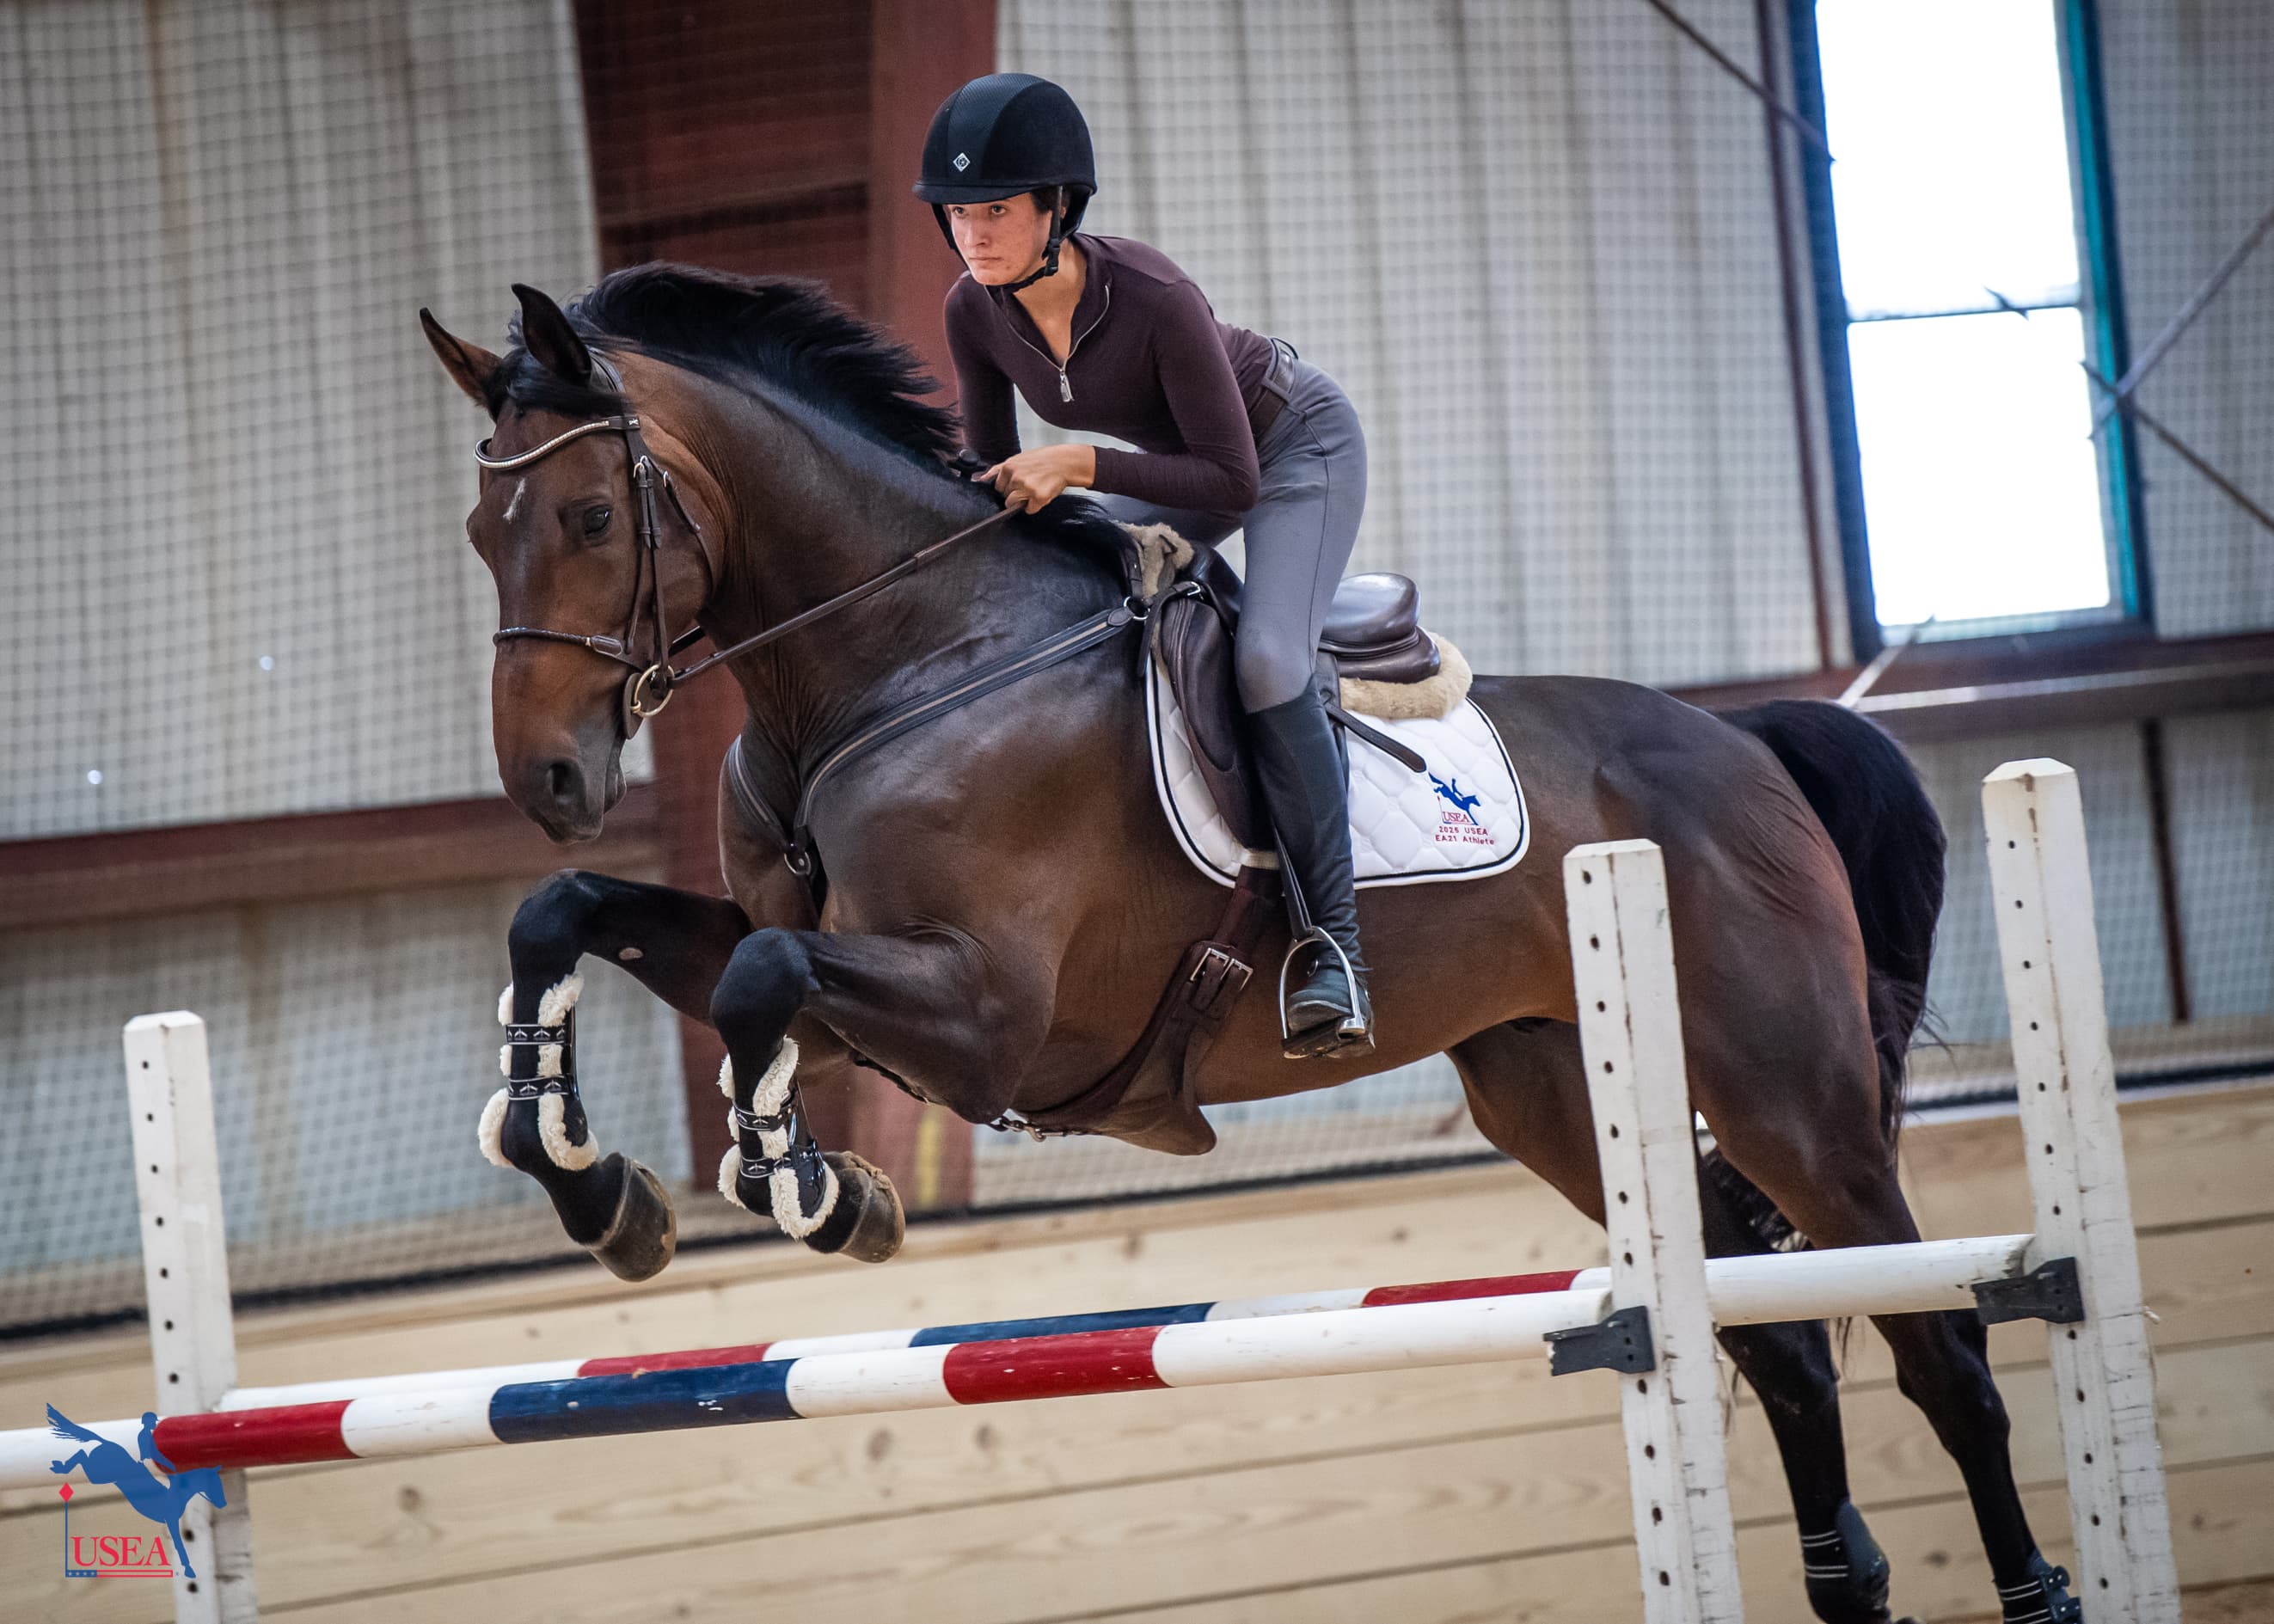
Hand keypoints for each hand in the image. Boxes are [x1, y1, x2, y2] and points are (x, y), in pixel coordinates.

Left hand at [974, 444, 1094, 512]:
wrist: (1065, 462)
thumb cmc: (1042, 460)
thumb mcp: (1017, 459)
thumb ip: (998, 470)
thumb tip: (980, 480)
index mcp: (1008, 467)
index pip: (998, 487)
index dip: (1009, 486)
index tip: (1019, 481)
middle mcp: (1015, 478)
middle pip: (1005, 497)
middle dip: (1016, 493)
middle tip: (1030, 483)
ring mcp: (1027, 488)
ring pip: (1014, 505)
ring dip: (1024, 500)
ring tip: (1035, 488)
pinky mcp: (1038, 498)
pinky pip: (1029, 510)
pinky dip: (1035, 505)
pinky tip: (1042, 493)